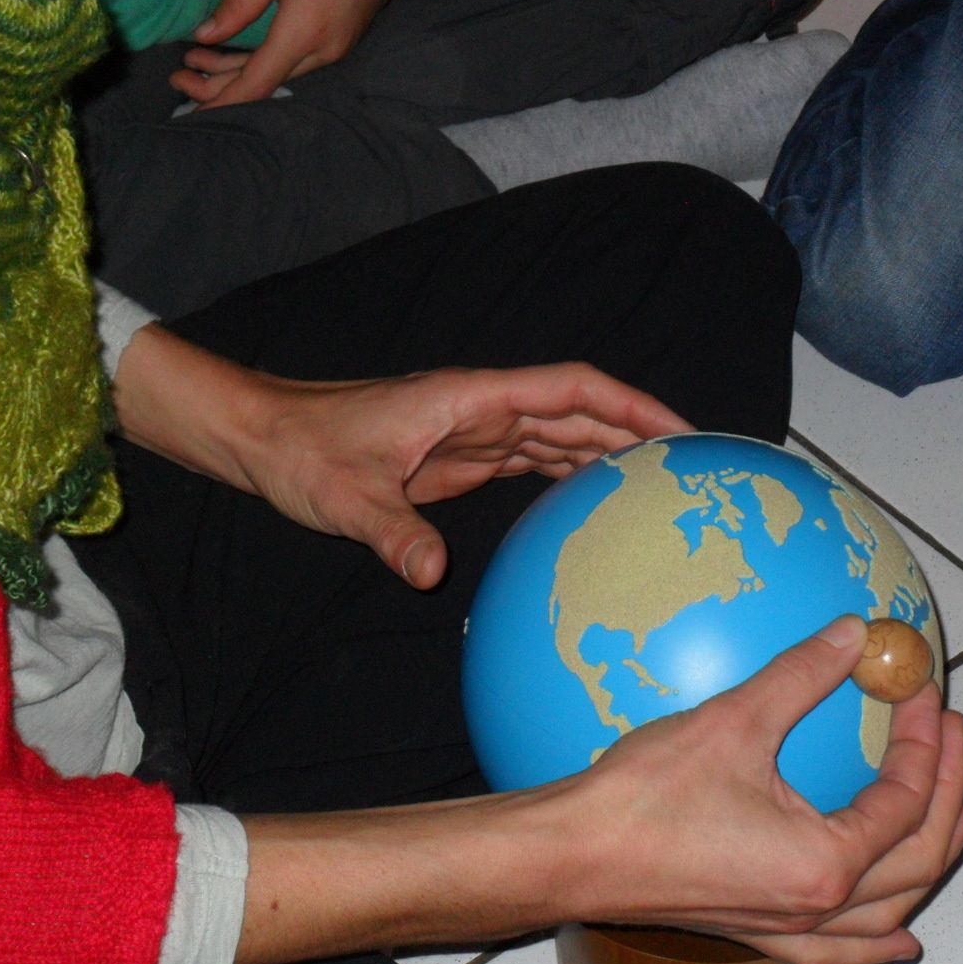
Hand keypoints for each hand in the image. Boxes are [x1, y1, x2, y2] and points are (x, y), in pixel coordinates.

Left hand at [113, 327, 689, 587]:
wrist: (263, 437)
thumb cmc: (301, 449)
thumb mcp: (344, 495)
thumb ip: (392, 531)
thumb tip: (433, 575)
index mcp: (472, 399)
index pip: (571, 389)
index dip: (631, 404)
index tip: (680, 429)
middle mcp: (485, 410)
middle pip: (582, 411)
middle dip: (641, 430)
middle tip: (698, 465)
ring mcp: (477, 435)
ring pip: (564, 437)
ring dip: (613, 456)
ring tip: (668, 490)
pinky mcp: (464, 461)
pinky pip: (536, 464)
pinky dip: (575, 478)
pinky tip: (603, 509)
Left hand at [171, 0, 393, 109]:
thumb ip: (240, 3)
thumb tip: (205, 35)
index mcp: (304, 35)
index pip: (256, 83)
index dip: (222, 101)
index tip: (191, 112)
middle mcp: (323, 52)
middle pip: (266, 82)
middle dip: (219, 85)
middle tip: (178, 78)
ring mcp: (336, 48)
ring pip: (279, 71)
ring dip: (237, 69)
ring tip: (197, 60)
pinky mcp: (341, 38)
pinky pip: (295, 60)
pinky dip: (263, 60)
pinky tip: (238, 53)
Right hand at [554, 615, 962, 963]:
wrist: (572, 857)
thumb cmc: (645, 798)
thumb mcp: (734, 720)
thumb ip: (803, 675)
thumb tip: (852, 635)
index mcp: (826, 863)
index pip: (904, 798)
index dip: (924, 739)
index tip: (921, 690)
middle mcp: (817, 910)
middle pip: (917, 859)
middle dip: (946, 794)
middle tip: (952, 733)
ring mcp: (787, 932)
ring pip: (888, 910)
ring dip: (930, 864)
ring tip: (961, 823)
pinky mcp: (755, 934)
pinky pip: (839, 952)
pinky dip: (878, 945)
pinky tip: (899, 942)